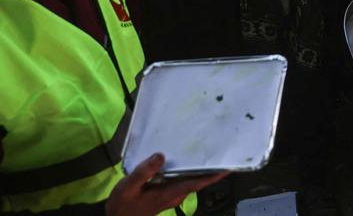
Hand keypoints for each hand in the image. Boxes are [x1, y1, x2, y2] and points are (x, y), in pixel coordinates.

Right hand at [106, 153, 226, 215]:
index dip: (213, 176)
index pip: (197, 183)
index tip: (228, 166)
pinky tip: (184, 157)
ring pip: (190, 180)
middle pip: (197, 181)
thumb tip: (161, 155)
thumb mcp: (129, 186)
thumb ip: (144, 171)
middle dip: (210, 168)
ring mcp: (172, 195)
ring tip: (207, 149)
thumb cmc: (123, 204)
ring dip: (199, 168)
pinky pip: (181, 180)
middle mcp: (175, 195)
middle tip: (220, 150)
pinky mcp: (167, 193)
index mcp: (170, 193)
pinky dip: (187, 170)